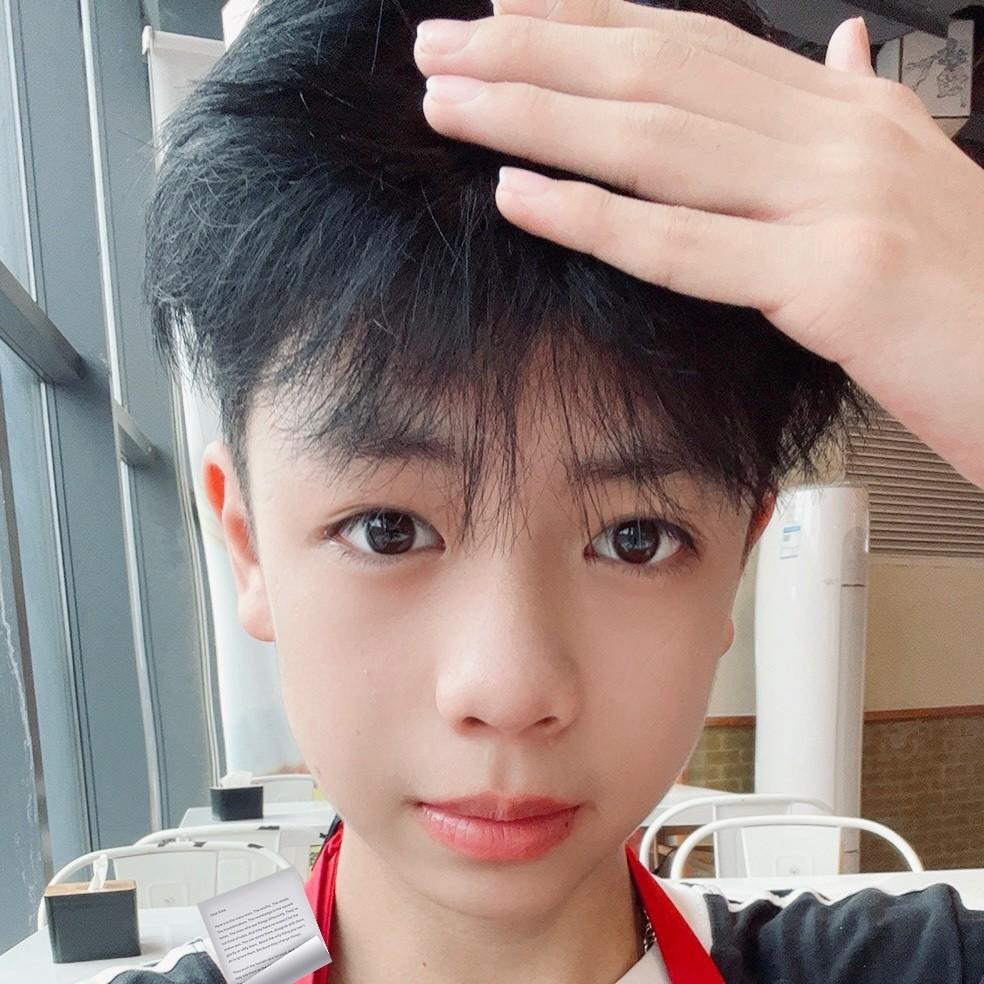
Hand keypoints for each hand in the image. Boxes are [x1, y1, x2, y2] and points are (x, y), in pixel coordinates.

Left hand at [413, 0, 983, 488]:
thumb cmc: (979, 290)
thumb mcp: (919, 176)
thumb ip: (862, 109)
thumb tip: (834, 49)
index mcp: (846, 111)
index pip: (694, 42)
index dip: (591, 19)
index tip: (508, 10)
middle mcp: (834, 135)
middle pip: (654, 76)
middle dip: (534, 57)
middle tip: (441, 50)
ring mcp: (835, 201)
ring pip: (656, 142)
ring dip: (539, 118)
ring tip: (452, 104)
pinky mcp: (834, 281)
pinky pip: (687, 247)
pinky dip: (595, 218)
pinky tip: (519, 195)